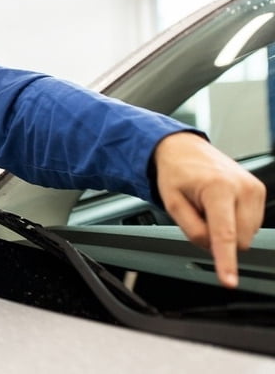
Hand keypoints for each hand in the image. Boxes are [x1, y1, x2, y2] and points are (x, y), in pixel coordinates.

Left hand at [154, 132, 264, 287]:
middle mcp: (242, 188)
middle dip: (218, 238)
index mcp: (218, 188)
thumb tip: (212, 248)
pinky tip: (220, 205)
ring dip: (227, 229)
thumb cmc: (176, 172)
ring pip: (247, 235)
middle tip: (199, 215)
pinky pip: (250, 224)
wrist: (184, 148)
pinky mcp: (259, 191)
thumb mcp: (172, 203)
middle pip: (239, 241)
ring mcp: (254, 188)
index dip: (226, 262)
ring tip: (208, 206)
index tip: (229, 281)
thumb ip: (192, 230)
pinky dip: (234, 221)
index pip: (225, 235)